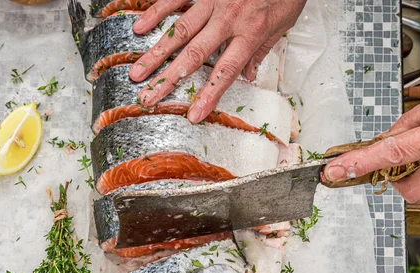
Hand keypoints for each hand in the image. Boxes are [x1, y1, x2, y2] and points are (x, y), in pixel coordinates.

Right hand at [128, 0, 306, 122]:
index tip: (193, 115)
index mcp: (250, 33)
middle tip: (148, 97)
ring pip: (179, 30)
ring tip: (136, 72)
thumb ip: (262, 50)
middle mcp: (228, 19)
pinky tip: (139, 28)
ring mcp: (212, 0)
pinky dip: (156, 12)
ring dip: (156, 53)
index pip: (226, 71)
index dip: (209, 95)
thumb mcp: (283, 23)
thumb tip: (248, 75)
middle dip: (169, 79)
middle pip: (193, 54)